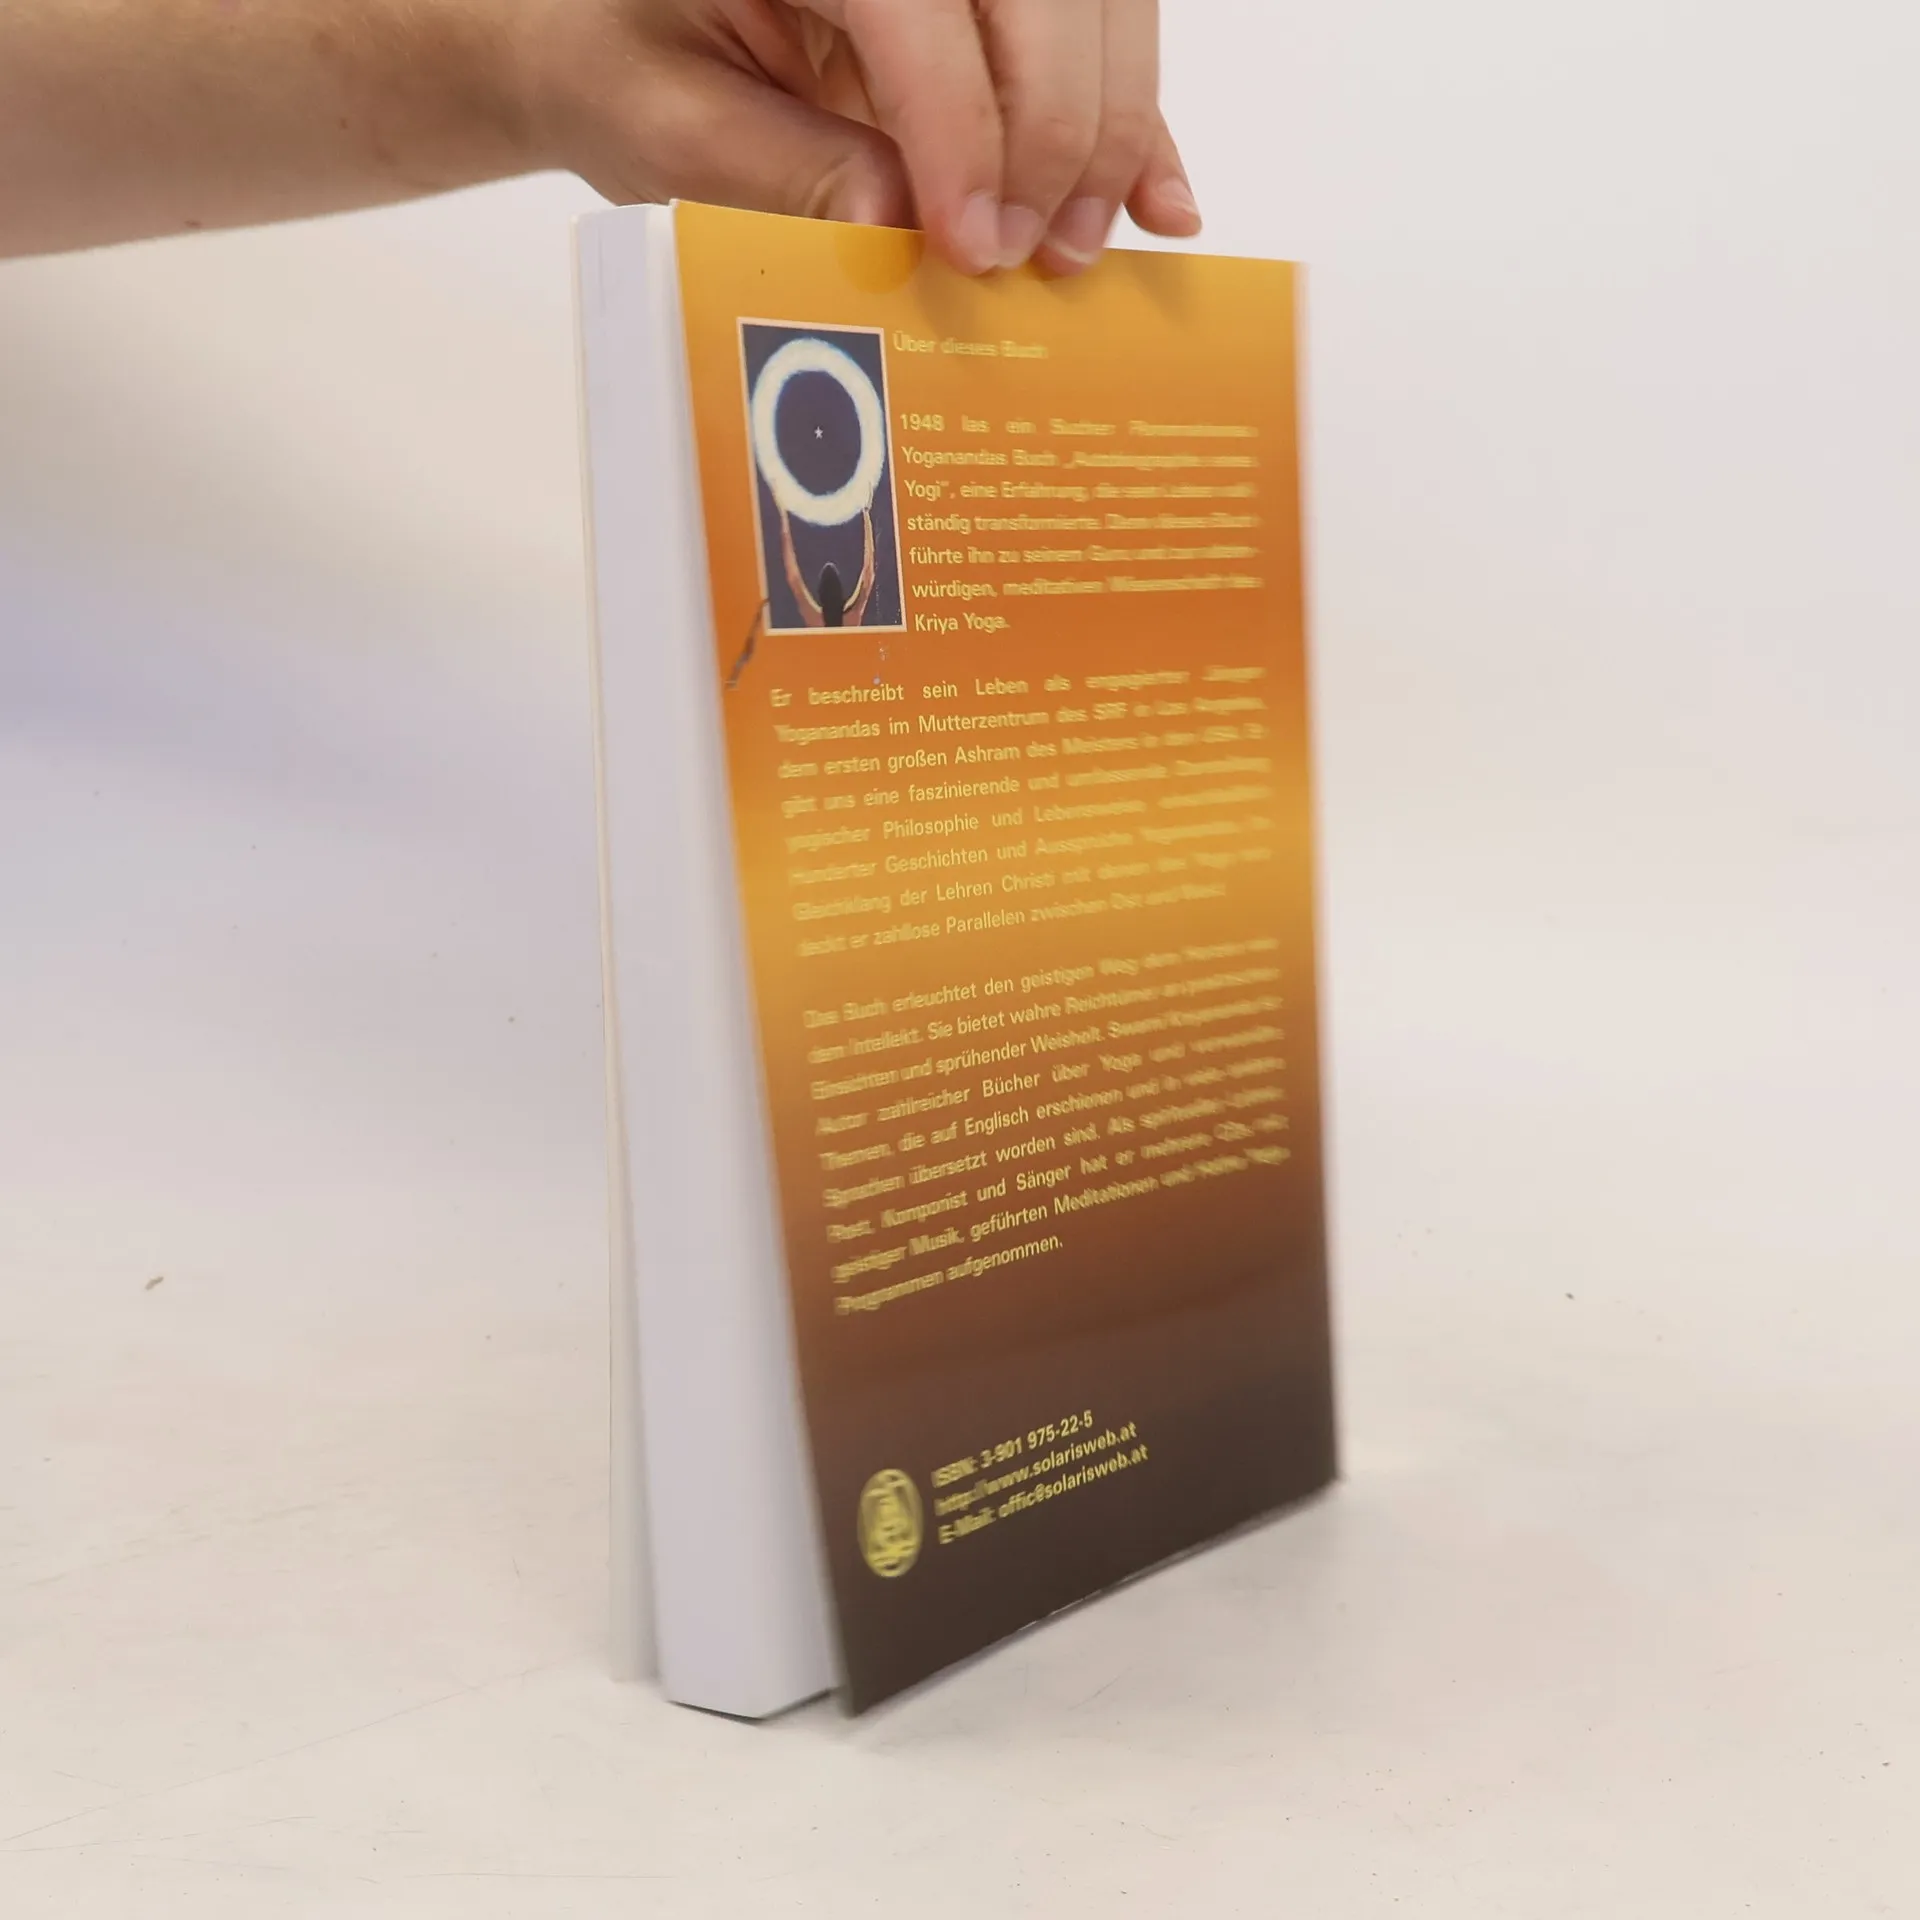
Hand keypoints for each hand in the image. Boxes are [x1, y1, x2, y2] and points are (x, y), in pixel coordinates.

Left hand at [523, 0, 1200, 273]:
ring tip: (1078, 248)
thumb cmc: (625, 64)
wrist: (608, 31)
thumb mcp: (675, 130)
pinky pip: (1096, 31)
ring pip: (1095, 8)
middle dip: (1056, 134)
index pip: (919, 4)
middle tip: (1033, 258)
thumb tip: (908, 222)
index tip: (975, 248)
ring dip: (1111, 131)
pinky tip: (1158, 202)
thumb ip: (789, 172)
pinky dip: (1136, 119)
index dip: (965, 130)